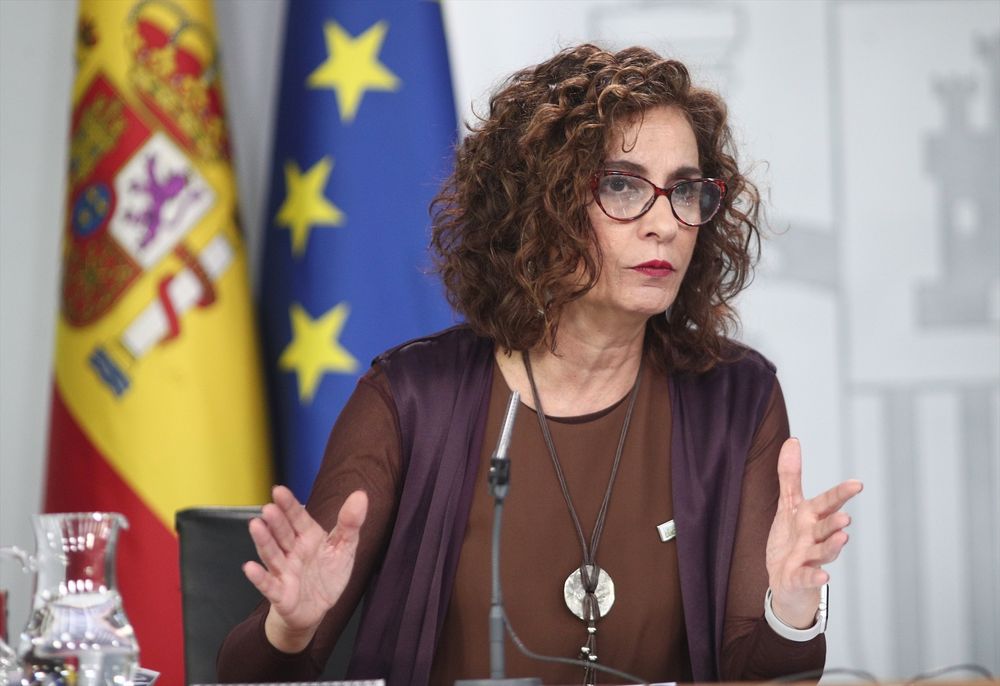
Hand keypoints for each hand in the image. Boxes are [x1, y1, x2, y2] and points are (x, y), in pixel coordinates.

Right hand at [243, 486, 367, 652]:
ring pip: (272, 554)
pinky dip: (259, 577)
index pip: (298, 518)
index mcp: (308, 537)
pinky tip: (249, 567)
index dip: (289, 505)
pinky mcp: (280, 594)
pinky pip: (269, 585)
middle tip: (268, 508)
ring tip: (255, 526)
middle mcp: (293, 551)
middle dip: (276, 521)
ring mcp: (284, 572)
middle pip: (283, 534)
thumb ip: (350, 523)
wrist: (317, 609)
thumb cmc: (327, 574)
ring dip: (263, 541)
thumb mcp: (344, 548)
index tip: (279, 490)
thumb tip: (361, 494)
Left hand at [764, 438, 861, 628]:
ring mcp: (808, 559)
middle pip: (826, 527)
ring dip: (832, 546)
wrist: (785, 579)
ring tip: (843, 537)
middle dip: (835, 522)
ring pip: (822, 551)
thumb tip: (792, 440)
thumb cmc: (791, 539)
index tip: (857, 484)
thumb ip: (790, 475)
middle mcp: (814, 537)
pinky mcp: (798, 578)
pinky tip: (824, 576)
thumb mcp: (788, 504)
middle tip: (846, 516)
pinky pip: (806, 577)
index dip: (841, 494)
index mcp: (811, 518)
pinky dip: (813, 577)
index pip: (827, 503)